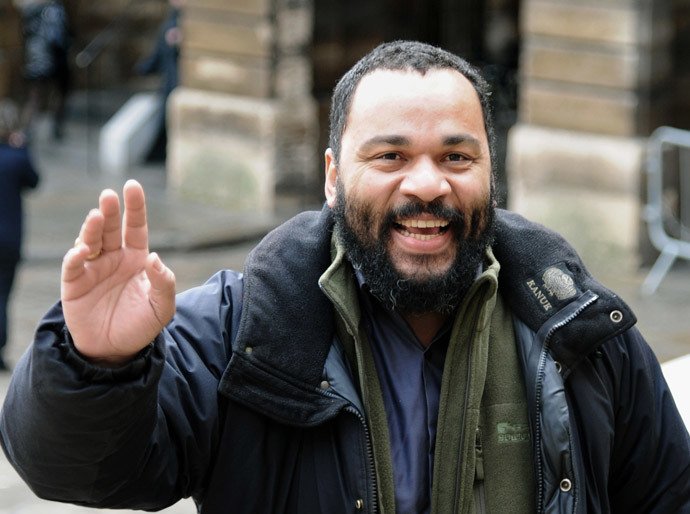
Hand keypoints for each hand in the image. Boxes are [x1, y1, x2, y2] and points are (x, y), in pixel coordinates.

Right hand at [61, 180, 175, 364]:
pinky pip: (73, 266)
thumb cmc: (141, 325)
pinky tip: (82, 251)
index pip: (136, 227)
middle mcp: (114, 258)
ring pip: (91, 241)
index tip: (132, 186)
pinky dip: (75, 256)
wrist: (116, 351)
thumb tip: (155, 258)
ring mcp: (93, 269)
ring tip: (97, 217)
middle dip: (110, 211)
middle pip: (112, 228)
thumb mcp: (163, 307)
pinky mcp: (74, 283)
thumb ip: (164, 283)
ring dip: (92, 228)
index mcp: (137, 259)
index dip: (135, 207)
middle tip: (109, 195)